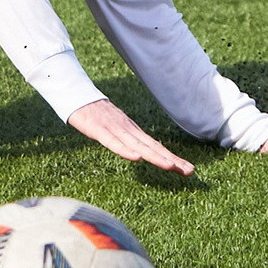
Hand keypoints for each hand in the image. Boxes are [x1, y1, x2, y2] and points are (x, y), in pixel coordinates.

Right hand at [66, 100, 195, 176]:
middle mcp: (128, 130)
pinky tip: (137, 158)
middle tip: (190, 171)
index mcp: (132, 131)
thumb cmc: (95, 114)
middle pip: (152, 147)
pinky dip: (125, 150)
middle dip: (171, 160)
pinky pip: (113, 142)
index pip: (155, 147)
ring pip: (138, 146)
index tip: (188, 169)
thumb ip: (128, 139)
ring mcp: (114, 129)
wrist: (77, 95)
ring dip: (155, 156)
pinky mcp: (99, 130)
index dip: (172, 158)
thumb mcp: (115, 128)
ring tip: (171, 166)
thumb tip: (141, 152)